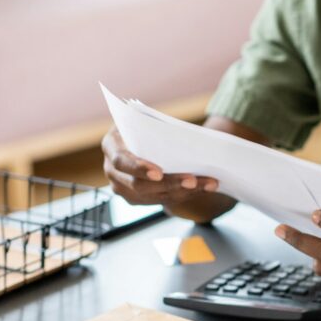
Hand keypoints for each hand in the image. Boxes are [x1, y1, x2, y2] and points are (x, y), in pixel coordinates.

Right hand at [101, 128, 217, 204]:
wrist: (141, 138)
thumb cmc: (145, 125)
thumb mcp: (146, 120)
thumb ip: (155, 128)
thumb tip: (184, 137)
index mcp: (111, 145)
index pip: (122, 161)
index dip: (139, 168)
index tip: (159, 173)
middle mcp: (112, 170)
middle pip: (140, 186)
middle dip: (170, 184)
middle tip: (193, 181)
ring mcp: (123, 188)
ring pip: (154, 197)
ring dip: (184, 192)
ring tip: (209, 184)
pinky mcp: (137, 198)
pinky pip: (163, 200)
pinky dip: (186, 194)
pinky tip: (205, 187)